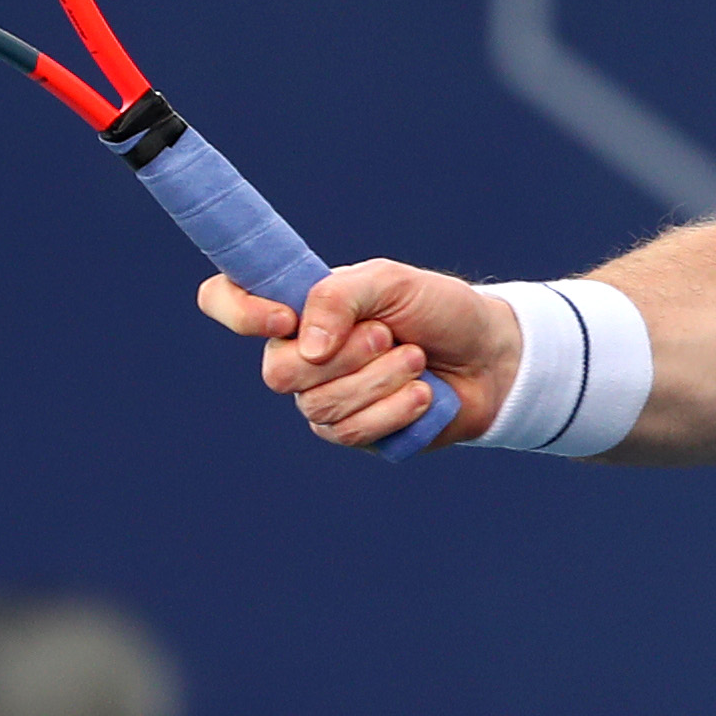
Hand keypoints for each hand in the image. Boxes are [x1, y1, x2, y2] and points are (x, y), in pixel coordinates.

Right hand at [194, 259, 520, 446]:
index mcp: (298, 306)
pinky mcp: (354, 433)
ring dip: (380, 380)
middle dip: (345, 356)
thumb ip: (340, 297)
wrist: (490, 356)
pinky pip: (350, 433)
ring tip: (417, 360)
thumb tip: (305, 345)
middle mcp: (300, 354)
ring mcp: (323, 398)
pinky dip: (393, 410)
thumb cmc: (438, 310)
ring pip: (320, 406)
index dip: (238, 311)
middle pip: (278, 372)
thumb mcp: (391, 282)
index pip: (224, 299)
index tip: (283, 318)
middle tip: (387, 335)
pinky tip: (423, 395)